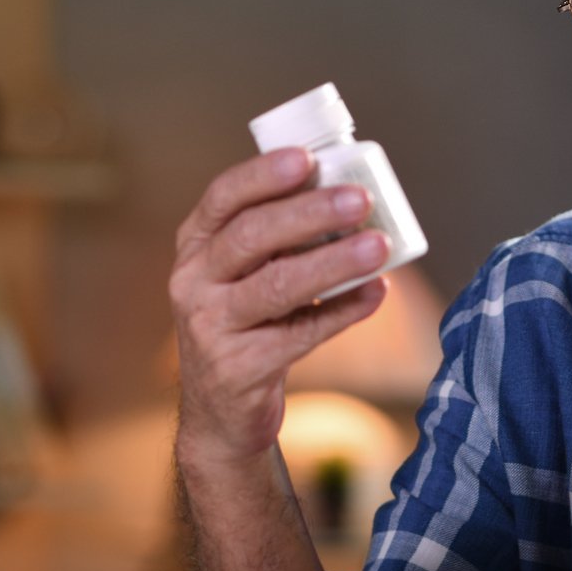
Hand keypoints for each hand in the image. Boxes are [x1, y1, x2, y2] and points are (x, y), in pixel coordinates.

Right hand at [169, 147, 391, 461]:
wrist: (222, 412)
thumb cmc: (248, 324)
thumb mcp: (246, 275)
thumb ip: (283, 240)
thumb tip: (354, 201)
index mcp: (195, 245)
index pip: (223, 197)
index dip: (264, 175)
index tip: (307, 158)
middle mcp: (192, 282)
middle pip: (251, 236)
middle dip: (309, 213)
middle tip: (360, 200)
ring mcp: (210, 327)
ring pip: (277, 286)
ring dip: (334, 262)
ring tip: (379, 246)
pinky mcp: (238, 369)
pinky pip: (300, 334)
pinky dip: (343, 312)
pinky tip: (376, 293)